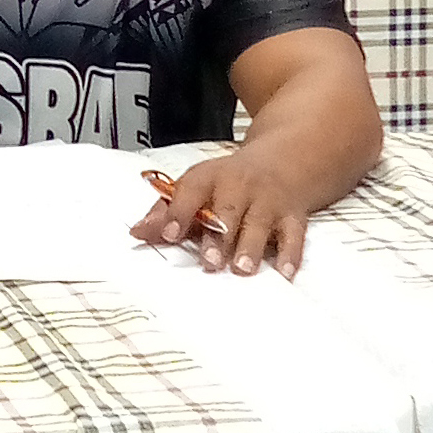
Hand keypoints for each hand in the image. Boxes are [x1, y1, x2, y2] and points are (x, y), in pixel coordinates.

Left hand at [128, 149, 313, 276]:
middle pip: (227, 210)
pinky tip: (285, 272)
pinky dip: (291, 254)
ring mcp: (267, 201)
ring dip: (251, 246)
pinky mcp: (292, 217)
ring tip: (242, 268)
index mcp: (209, 178)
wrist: (284, 160)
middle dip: (218, 236)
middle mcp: (239, 187)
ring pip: (259, 223)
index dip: (178, 213)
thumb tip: (138, 233)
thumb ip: (167, 211)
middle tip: (209, 261)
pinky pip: (294, 235)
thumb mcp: (197, 185)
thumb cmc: (230, 181)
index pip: (190, 191)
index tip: (169, 234)